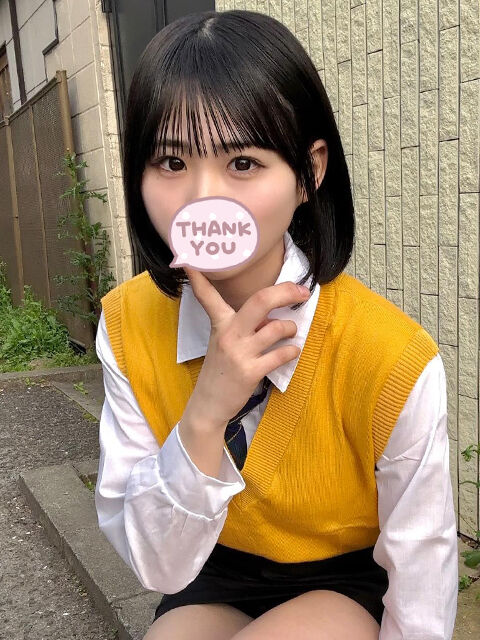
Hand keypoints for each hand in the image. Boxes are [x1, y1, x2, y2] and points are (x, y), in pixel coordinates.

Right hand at [182, 266, 309, 428]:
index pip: (207, 295)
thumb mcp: (223, 342)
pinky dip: (292, 351)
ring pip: (277, 328)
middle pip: (260, 301)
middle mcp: (229, 334)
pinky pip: (281, 354)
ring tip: (291, 332)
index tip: (190, 259)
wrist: (209, 405)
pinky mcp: (250, 372)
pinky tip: (290, 352)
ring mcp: (239, 353)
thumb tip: (270, 315)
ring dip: (291, 328)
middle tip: (302, 292)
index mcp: (220, 323)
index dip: (198, 276)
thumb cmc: (220, 370)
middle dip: (286, 292)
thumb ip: (243, 325)